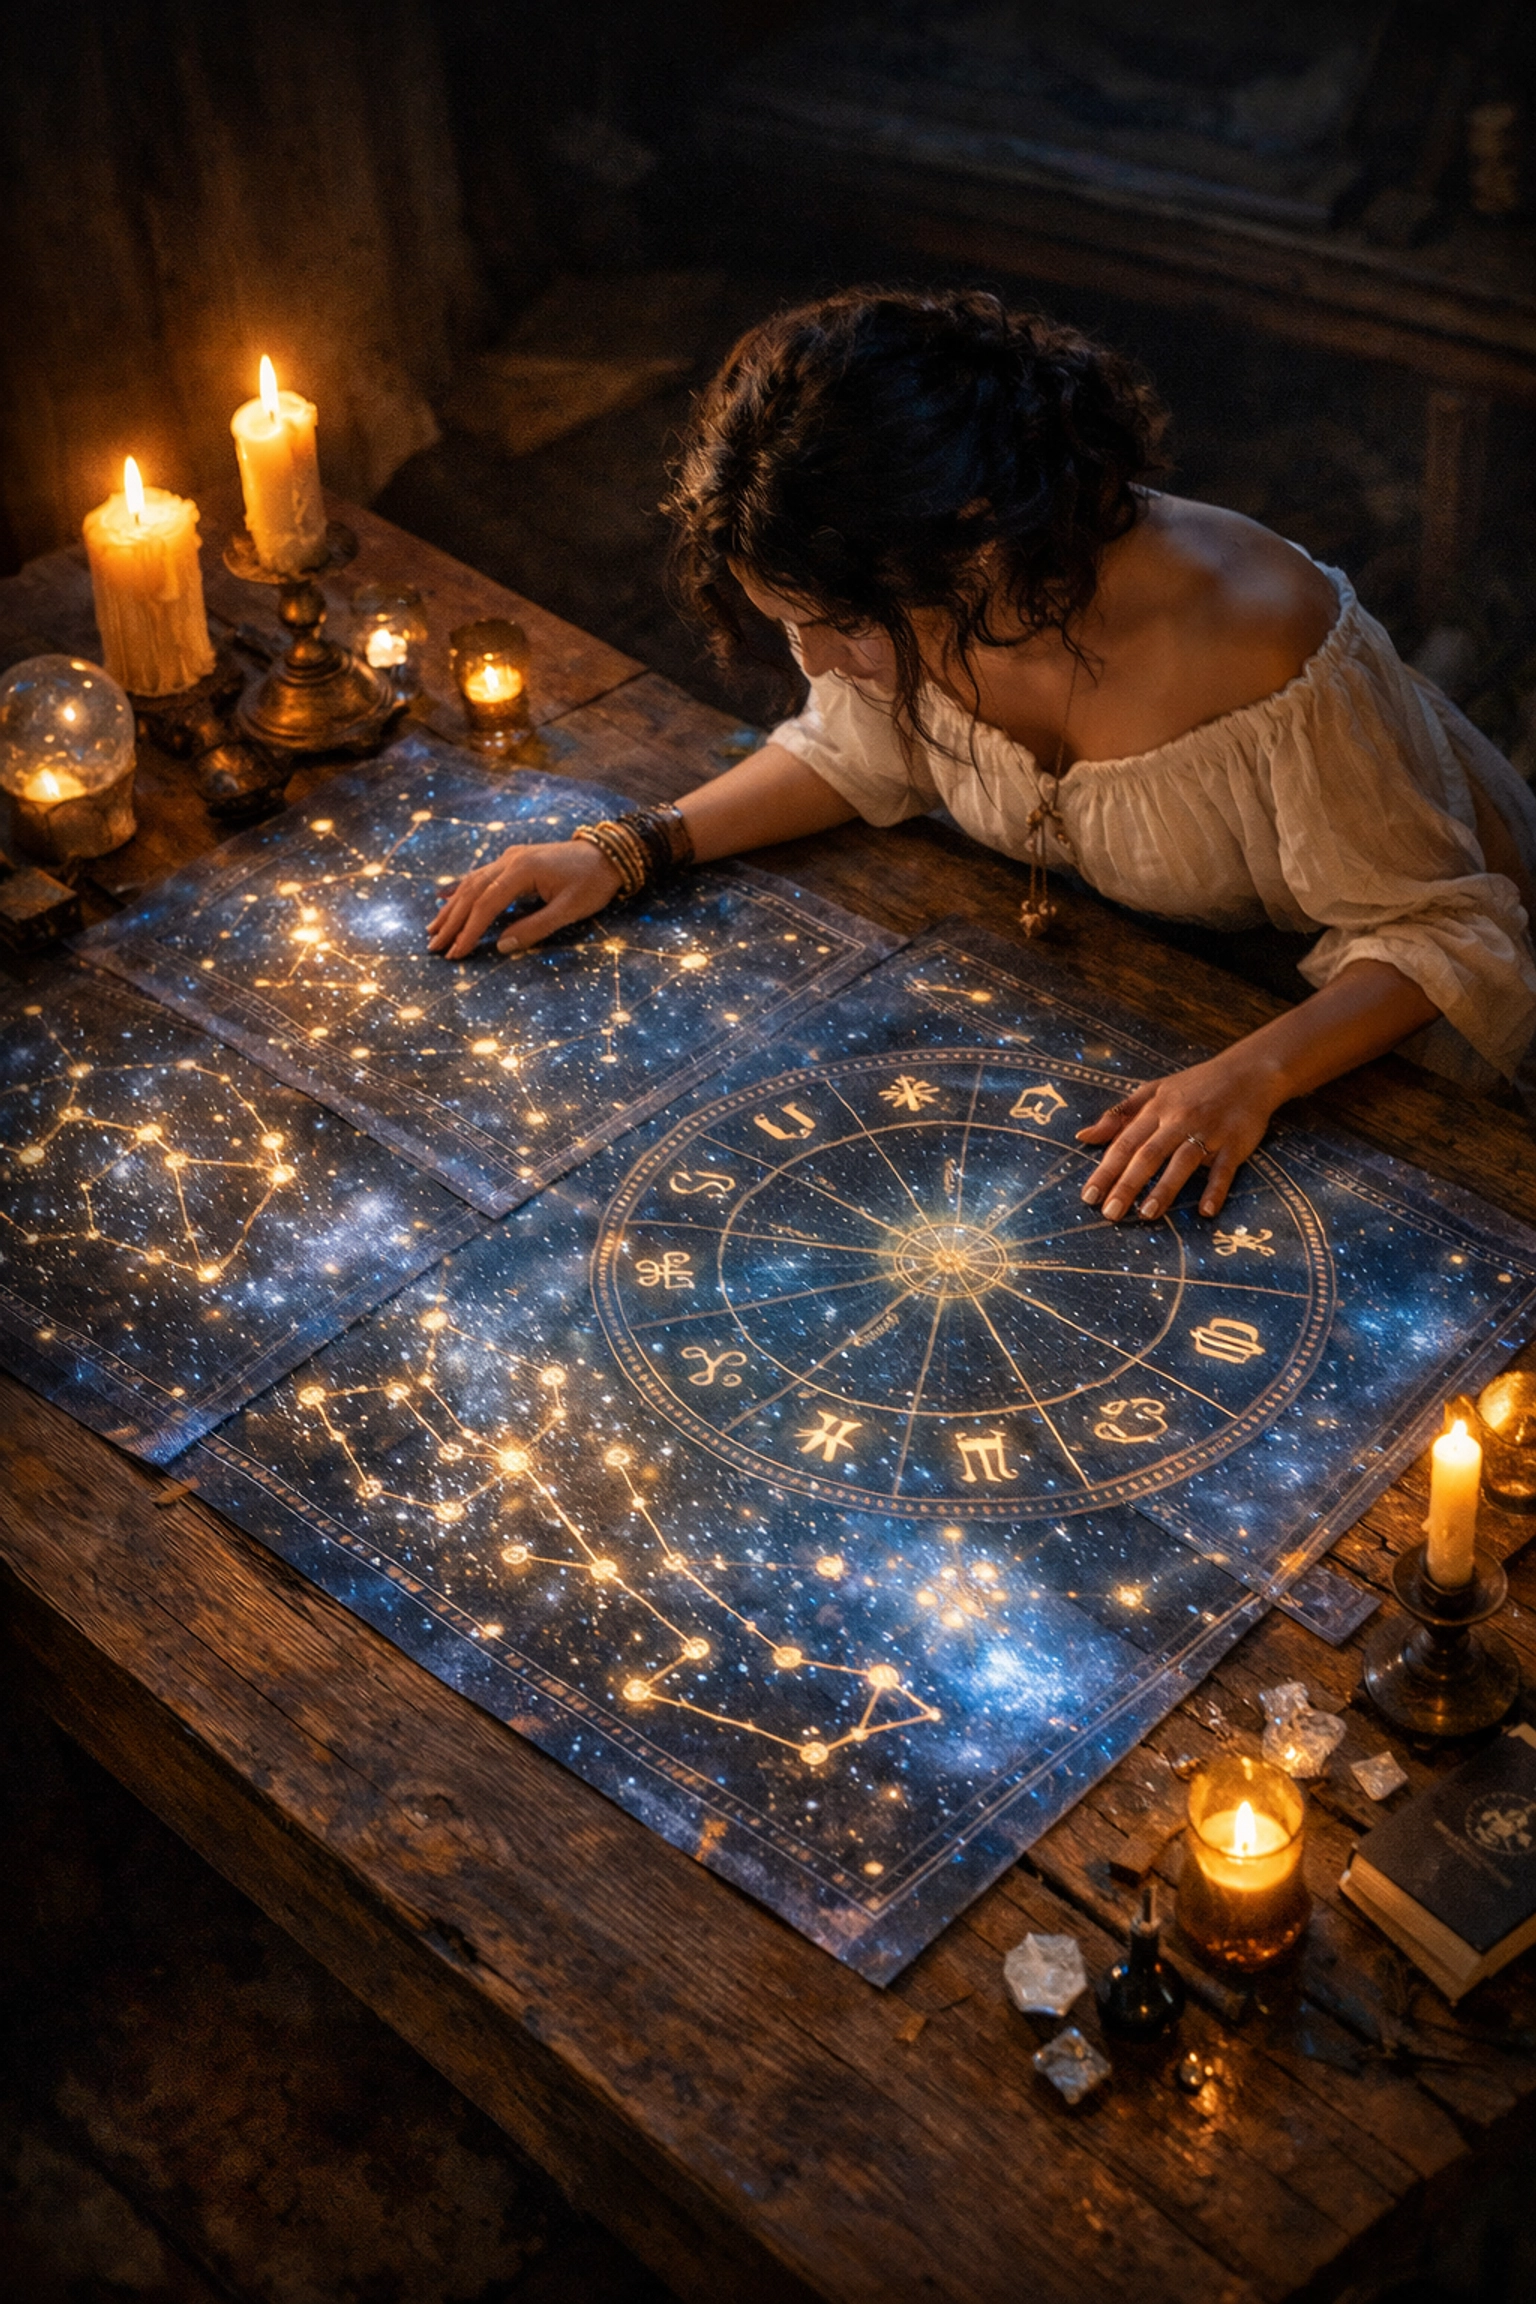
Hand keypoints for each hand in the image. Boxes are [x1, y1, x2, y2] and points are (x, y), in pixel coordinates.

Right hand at [427, 840, 620, 958]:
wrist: (609, 854)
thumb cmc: (593, 883)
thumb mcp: (568, 910)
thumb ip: (535, 928)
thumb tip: (501, 946)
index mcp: (522, 870)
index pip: (487, 904)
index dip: (470, 931)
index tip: (456, 953)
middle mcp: (510, 859)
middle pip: (472, 892)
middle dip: (452, 921)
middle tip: (434, 946)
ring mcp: (510, 857)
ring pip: (472, 883)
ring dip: (452, 907)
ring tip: (433, 928)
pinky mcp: (514, 859)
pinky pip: (481, 875)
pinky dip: (461, 888)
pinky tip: (443, 896)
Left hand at [1073, 1049, 1286, 1221]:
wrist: (1249, 1071)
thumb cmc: (1195, 1085)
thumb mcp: (1154, 1091)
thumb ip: (1119, 1114)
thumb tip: (1083, 1136)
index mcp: (1156, 1109)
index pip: (1124, 1143)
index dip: (1106, 1170)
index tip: (1089, 1196)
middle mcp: (1179, 1120)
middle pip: (1148, 1155)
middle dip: (1127, 1184)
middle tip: (1110, 1213)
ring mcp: (1208, 1132)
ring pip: (1182, 1162)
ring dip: (1165, 1189)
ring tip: (1146, 1214)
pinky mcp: (1235, 1142)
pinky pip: (1224, 1169)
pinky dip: (1216, 1189)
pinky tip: (1206, 1210)